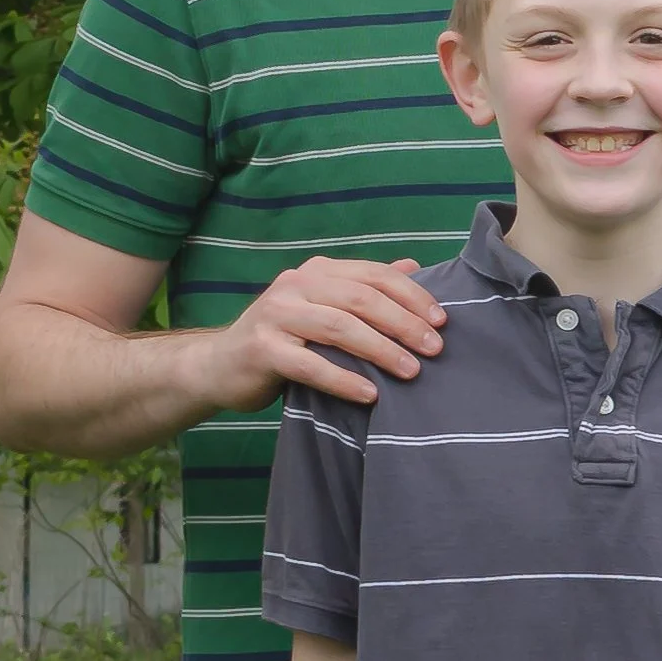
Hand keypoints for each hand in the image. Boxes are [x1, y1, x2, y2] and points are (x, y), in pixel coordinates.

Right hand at [209, 257, 446, 412]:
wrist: (219, 365)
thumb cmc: (282, 340)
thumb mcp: (322, 308)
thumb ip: (362, 288)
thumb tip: (411, 266)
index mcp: (317, 272)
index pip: (374, 275)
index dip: (411, 296)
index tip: (442, 321)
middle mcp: (296, 285)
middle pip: (361, 299)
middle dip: (404, 323)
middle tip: (435, 349)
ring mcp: (276, 315)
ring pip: (339, 328)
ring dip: (381, 350)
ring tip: (411, 372)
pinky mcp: (263, 349)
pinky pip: (311, 365)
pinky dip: (344, 379)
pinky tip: (370, 394)